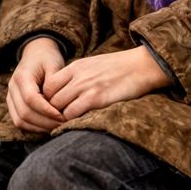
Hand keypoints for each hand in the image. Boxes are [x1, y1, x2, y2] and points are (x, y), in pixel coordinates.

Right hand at [7, 36, 67, 131]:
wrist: (35, 54)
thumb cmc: (47, 59)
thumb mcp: (54, 64)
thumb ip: (54, 83)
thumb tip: (55, 104)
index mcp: (22, 76)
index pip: (31, 99)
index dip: (46, 110)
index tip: (62, 116)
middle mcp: (12, 88)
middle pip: (24, 113)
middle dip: (45, 122)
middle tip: (63, 124)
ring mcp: (10, 97)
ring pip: (20, 121)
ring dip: (39, 127)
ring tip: (57, 127)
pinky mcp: (13, 105)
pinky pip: (20, 122)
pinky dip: (34, 128)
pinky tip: (48, 126)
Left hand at [43, 46, 170, 119]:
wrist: (142, 65)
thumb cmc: (121, 68)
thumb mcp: (94, 65)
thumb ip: (79, 75)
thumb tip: (69, 90)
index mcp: (76, 67)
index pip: (48, 84)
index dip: (49, 98)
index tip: (57, 108)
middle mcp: (77, 76)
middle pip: (50, 97)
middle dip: (52, 111)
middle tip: (59, 120)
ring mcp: (85, 86)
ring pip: (58, 106)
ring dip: (61, 117)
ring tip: (68, 124)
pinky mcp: (96, 98)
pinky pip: (72, 113)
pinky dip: (71, 121)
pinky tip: (79, 123)